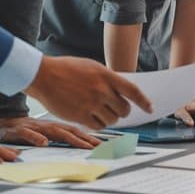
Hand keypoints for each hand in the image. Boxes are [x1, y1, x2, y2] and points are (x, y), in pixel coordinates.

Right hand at [0, 116, 101, 148]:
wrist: (7, 121)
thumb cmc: (30, 129)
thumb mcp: (47, 132)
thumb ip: (62, 136)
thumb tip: (83, 144)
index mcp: (56, 127)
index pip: (76, 132)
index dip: (90, 138)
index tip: (104, 145)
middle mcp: (49, 127)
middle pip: (70, 132)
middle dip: (85, 140)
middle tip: (98, 147)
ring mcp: (36, 128)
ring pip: (53, 132)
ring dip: (68, 138)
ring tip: (81, 145)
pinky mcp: (21, 131)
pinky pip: (29, 134)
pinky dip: (36, 138)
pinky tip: (43, 143)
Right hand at [26, 55, 152, 128]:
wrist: (44, 75)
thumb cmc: (67, 69)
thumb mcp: (92, 67)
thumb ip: (107, 79)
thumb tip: (121, 92)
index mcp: (106, 75)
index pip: (133, 91)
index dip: (144, 102)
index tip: (150, 108)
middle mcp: (101, 90)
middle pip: (124, 110)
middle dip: (122, 111)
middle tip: (115, 110)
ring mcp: (91, 104)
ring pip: (112, 120)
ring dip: (109, 118)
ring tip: (100, 112)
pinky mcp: (80, 116)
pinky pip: (98, 126)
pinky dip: (98, 124)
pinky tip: (91, 118)